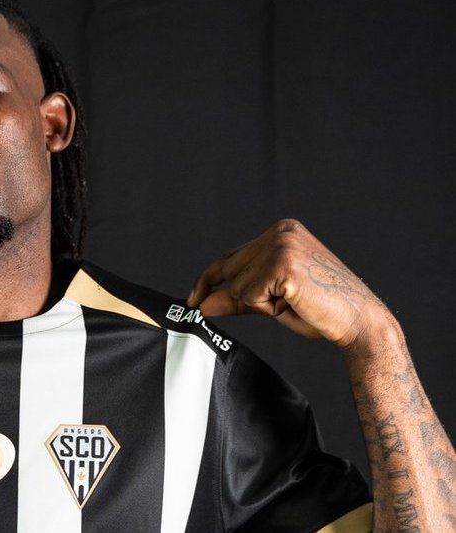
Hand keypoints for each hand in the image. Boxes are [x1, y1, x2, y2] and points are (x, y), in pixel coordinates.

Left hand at [186, 218, 392, 348]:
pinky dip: (265, 306)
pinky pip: (249, 294)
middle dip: (245, 296)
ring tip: (295, 301)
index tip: (194, 298)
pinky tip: (294, 301)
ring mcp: (282, 245)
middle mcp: (281, 232)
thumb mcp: (271, 301)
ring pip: (237, 285)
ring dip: (259, 303)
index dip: (210, 279)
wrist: (359, 322)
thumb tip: (202, 304)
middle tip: (286, 302)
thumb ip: (236, 298)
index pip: (232, 256)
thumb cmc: (320, 311)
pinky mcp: (283, 264)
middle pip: (230, 271)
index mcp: (282, 232)